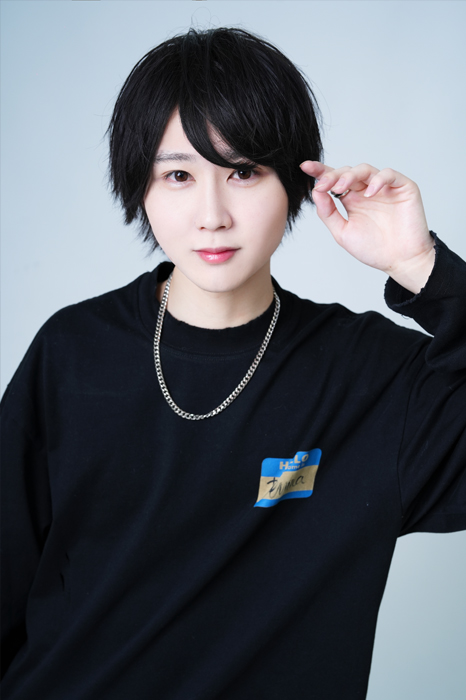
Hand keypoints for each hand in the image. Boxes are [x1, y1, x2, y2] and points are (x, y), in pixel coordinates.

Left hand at [299, 161, 434, 293]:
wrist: (400, 261)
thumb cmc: (374, 249)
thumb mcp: (343, 232)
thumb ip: (328, 213)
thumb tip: (315, 192)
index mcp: (352, 200)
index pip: (334, 181)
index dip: (320, 171)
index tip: (304, 167)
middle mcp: (366, 191)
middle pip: (347, 172)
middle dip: (332, 175)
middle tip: (323, 185)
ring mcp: (384, 188)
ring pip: (365, 170)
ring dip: (350, 176)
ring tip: (340, 188)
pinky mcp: (403, 187)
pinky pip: (389, 175)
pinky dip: (378, 180)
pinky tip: (369, 193)